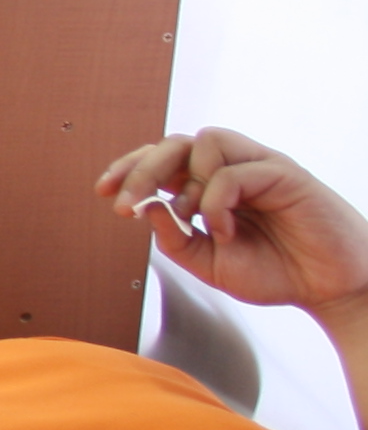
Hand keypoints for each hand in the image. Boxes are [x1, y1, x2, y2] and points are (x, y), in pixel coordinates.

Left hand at [98, 129, 367, 323]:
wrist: (327, 289)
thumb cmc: (274, 272)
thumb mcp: (208, 263)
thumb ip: (173, 238)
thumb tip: (144, 208)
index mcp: (210, 186)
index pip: (163, 160)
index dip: (129, 168)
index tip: (102, 193)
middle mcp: (232, 169)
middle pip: (175, 143)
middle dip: (139, 169)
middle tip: (120, 205)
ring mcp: (259, 167)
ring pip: (206, 140)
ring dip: (186, 181)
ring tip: (193, 220)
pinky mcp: (285, 173)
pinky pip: (236, 171)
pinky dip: (217, 201)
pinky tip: (226, 230)